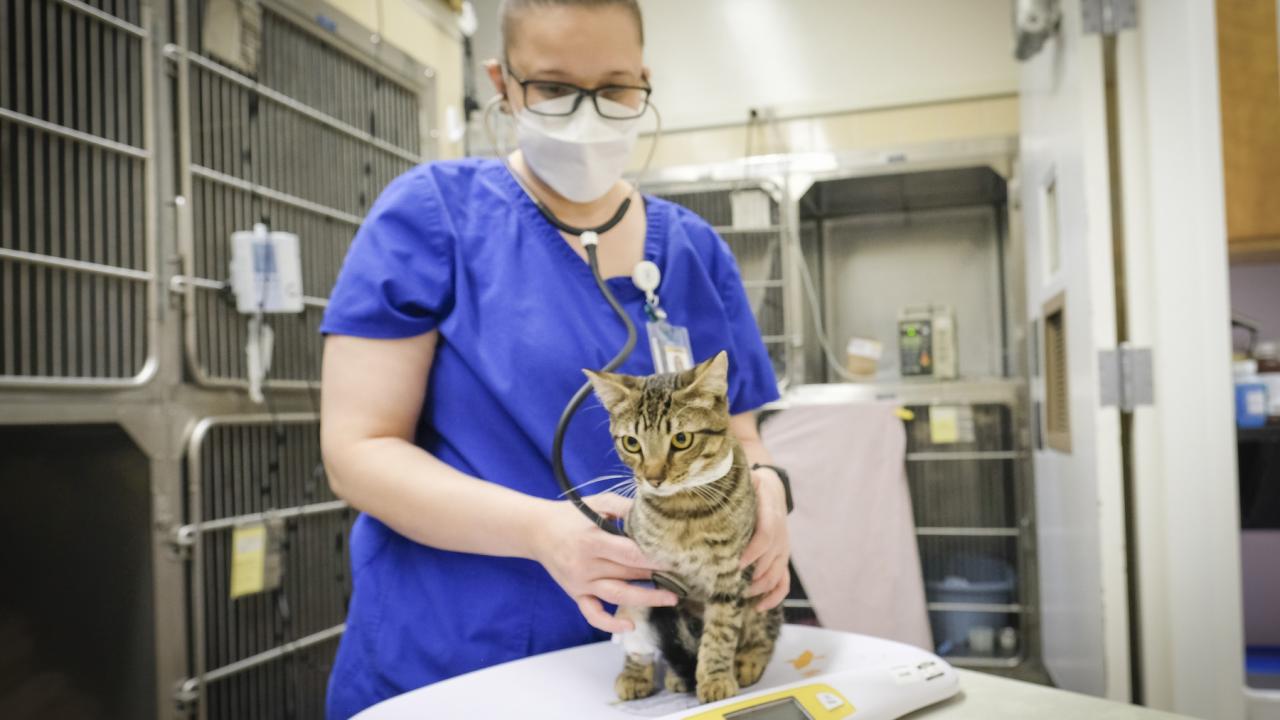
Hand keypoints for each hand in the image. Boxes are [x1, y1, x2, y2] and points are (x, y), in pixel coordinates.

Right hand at [530, 493, 678, 633]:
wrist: (537, 530)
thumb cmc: (572, 514)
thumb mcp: (597, 503)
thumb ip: (624, 507)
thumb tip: (654, 515)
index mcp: (592, 540)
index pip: (630, 553)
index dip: (655, 558)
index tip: (678, 558)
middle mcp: (586, 565)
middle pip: (628, 574)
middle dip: (658, 575)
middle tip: (685, 575)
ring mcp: (581, 583)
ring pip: (617, 596)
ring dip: (646, 599)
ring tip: (672, 598)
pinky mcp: (576, 594)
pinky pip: (593, 615)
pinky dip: (610, 625)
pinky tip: (630, 626)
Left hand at [740, 468, 791, 611]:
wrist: (773, 488)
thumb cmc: (751, 485)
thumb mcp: (743, 479)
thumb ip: (727, 484)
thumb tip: (700, 482)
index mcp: (771, 509)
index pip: (767, 533)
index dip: (754, 551)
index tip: (736, 563)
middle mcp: (781, 531)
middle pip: (771, 558)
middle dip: (752, 575)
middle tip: (729, 585)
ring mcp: (784, 547)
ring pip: (777, 573)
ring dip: (759, 588)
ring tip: (738, 595)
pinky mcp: (783, 558)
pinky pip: (784, 582)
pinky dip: (774, 597)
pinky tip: (758, 607)